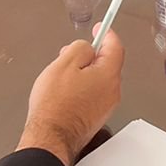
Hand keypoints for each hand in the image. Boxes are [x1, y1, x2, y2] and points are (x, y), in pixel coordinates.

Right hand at [18, 29, 123, 165]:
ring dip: (84, 72)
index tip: (101, 27)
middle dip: (90, 55)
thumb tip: (87, 48)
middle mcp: (112, 91)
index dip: (107, 34)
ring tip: (62, 76)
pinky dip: (83, 87)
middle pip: (107, 63)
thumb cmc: (55, 105)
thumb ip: (80, 48)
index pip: (115, 47)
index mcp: (108, 75)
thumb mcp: (63, 64)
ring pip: (99, 79)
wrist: (50, 137)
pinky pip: (94, 93)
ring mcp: (106, 106)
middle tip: (70, 54)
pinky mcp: (97, 116)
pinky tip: (65, 92)